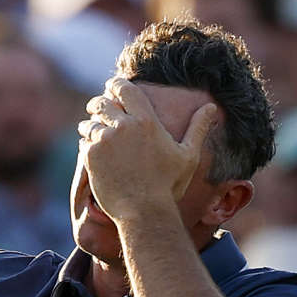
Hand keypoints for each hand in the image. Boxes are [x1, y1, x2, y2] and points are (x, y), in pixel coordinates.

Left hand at [80, 80, 216, 224]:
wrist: (144, 211)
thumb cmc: (168, 185)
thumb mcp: (188, 155)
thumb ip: (198, 127)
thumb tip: (212, 107)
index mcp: (146, 121)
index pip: (126, 89)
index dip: (116, 84)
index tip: (112, 85)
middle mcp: (123, 126)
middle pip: (102, 103)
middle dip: (97, 104)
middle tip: (96, 107)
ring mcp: (104, 140)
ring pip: (90, 124)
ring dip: (89, 125)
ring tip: (90, 129)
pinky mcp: (90, 156)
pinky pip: (84, 143)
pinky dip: (86, 144)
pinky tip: (91, 150)